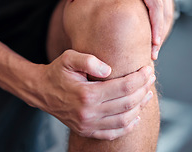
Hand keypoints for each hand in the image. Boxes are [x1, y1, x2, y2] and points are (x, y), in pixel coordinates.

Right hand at [36, 50, 155, 139]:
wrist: (41, 91)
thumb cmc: (57, 72)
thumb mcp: (68, 58)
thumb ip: (89, 60)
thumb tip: (109, 69)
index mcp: (86, 94)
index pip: (123, 88)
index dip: (139, 79)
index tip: (148, 70)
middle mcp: (88, 113)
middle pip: (127, 104)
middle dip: (143, 90)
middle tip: (150, 79)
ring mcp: (87, 124)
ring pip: (124, 120)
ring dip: (140, 107)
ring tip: (146, 93)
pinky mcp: (86, 130)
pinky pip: (113, 133)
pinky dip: (128, 126)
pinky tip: (135, 116)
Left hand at [66, 0, 173, 59]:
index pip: (154, 3)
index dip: (155, 24)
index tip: (153, 42)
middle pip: (164, 9)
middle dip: (161, 33)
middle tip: (153, 54)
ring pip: (169, 9)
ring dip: (164, 29)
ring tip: (155, 48)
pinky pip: (167, 4)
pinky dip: (164, 21)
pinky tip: (156, 34)